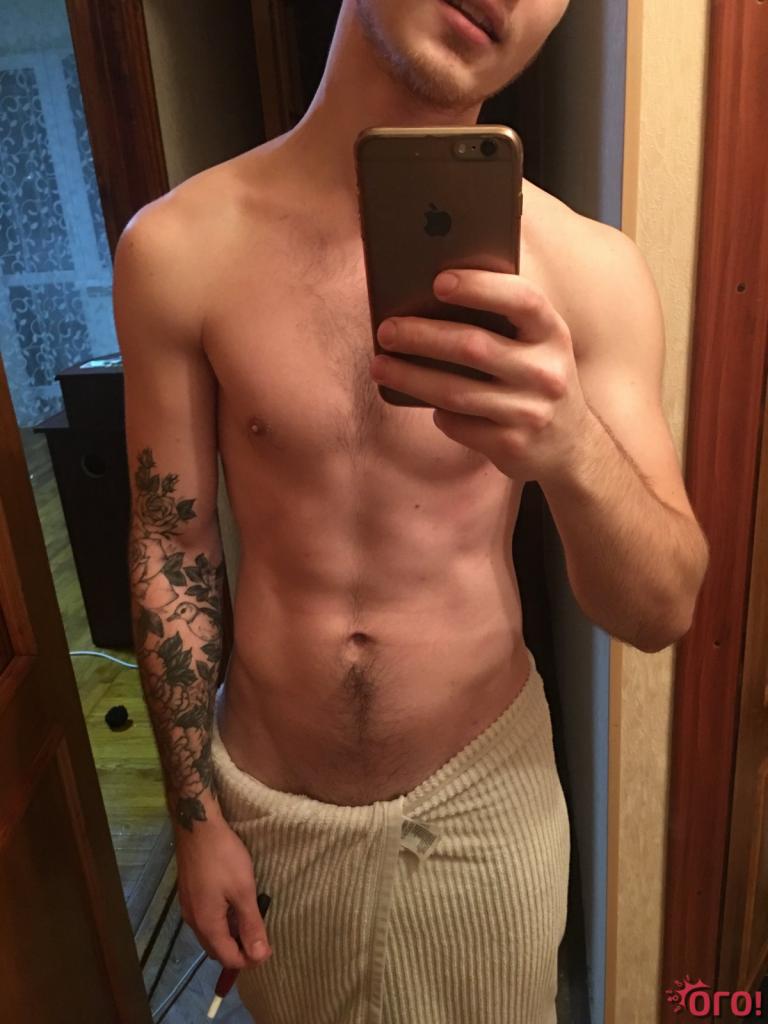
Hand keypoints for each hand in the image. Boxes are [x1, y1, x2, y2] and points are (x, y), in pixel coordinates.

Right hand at [174, 817, 271, 969]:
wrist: (198, 827)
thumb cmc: (224, 857)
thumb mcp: (243, 890)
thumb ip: (251, 925)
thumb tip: (260, 956)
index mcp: (207, 924)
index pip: (227, 958)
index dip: (249, 960)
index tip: (268, 948)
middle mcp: (193, 922)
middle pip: (216, 950)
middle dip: (238, 950)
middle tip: (260, 935)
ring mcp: (188, 908)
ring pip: (210, 935)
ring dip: (230, 935)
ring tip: (250, 920)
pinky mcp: (188, 895)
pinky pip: (205, 920)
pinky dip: (221, 922)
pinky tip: (234, 905)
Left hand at [369, 269, 591, 483]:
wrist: (572, 446)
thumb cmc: (537, 379)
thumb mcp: (538, 345)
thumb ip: (503, 321)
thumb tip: (432, 295)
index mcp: (553, 333)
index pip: (521, 300)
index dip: (480, 287)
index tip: (438, 281)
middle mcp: (546, 372)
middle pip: (473, 346)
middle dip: (422, 336)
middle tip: (386, 330)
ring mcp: (530, 412)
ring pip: (456, 392)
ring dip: (410, 377)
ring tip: (380, 365)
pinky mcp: (511, 446)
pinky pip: (458, 425)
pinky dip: (436, 413)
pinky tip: (422, 402)